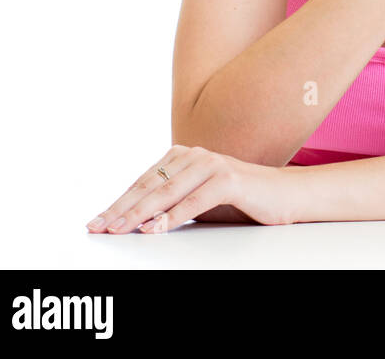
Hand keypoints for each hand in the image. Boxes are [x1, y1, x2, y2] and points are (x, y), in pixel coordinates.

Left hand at [85, 145, 294, 232]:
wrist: (287, 194)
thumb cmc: (243, 200)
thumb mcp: (200, 200)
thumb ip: (173, 203)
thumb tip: (136, 222)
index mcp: (186, 156)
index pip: (144, 182)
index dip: (118, 203)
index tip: (97, 223)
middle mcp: (197, 155)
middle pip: (150, 186)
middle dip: (121, 209)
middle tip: (99, 228)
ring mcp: (213, 164)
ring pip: (167, 192)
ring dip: (140, 214)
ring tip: (119, 230)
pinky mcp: (230, 179)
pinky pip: (195, 200)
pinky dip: (173, 216)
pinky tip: (156, 228)